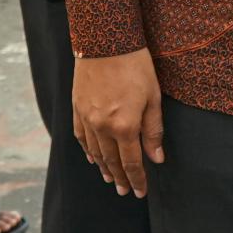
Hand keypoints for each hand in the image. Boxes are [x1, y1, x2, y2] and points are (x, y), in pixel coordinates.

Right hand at [73, 48, 164, 197]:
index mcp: (124, 126)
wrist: (105, 41)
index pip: (131, 163)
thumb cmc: (135, 66)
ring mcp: (86, 118)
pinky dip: (88, 151)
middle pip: (112, 161)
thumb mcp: (153, 97)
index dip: (137, 179)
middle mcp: (102, 127)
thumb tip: (156, 158)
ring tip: (112, 180)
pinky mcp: (77, 108)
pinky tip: (93, 158)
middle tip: (127, 191)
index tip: (141, 192)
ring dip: (104, 168)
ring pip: (95, 152)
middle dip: (121, 179)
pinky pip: (81, 137)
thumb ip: (153, 130)